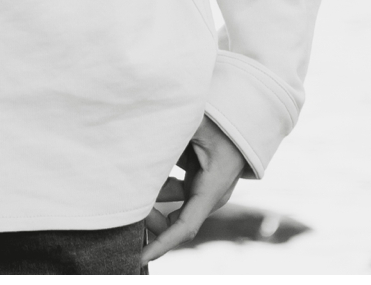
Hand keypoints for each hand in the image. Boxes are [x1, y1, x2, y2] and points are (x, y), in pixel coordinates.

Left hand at [141, 116, 245, 262]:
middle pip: (171, 219)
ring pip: (167, 201)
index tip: (139, 258)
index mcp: (212, 188)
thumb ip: (167, 137)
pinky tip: (141, 167)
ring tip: (128, 179)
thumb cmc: (224, 119)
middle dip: (147, 215)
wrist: (246, 113)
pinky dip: (155, 182)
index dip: (161, 244)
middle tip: (125, 201)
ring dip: (149, 195)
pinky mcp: (196, 177)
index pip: (184, 226)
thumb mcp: (194, 126)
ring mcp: (202, 187)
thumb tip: (137, 144)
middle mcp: (208, 195)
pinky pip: (170, 188)